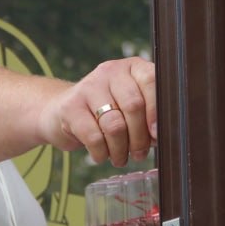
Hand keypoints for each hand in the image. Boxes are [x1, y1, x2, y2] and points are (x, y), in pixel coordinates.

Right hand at [42, 57, 156, 166]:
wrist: (63, 109)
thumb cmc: (108, 111)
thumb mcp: (130, 106)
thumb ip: (149, 117)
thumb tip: (161, 137)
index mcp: (132, 67)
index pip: (150, 80)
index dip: (156, 110)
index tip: (157, 134)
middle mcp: (110, 71)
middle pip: (133, 105)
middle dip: (139, 137)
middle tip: (139, 154)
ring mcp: (88, 86)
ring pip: (115, 125)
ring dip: (121, 150)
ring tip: (120, 158)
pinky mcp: (70, 106)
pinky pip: (94, 137)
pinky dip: (101, 153)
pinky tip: (101, 155)